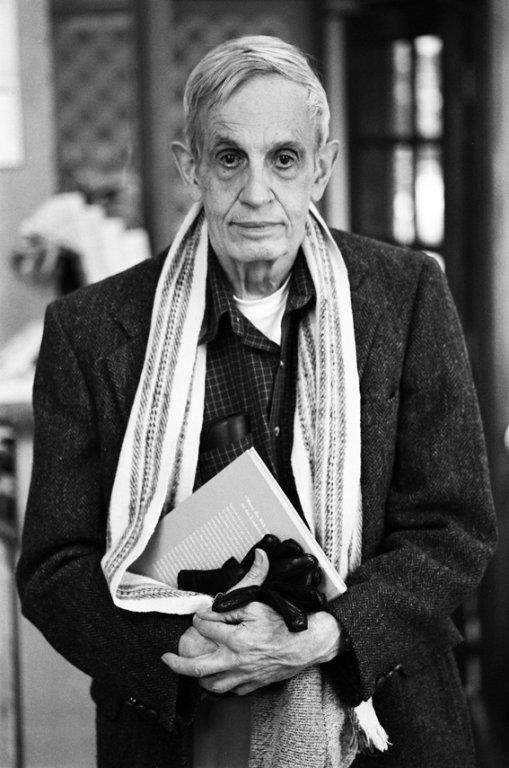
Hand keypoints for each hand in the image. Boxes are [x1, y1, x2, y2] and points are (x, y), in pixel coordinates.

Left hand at [163, 549, 340, 694]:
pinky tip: (217, 676)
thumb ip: (251, 582)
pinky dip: (221, 685)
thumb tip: (256, 555)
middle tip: (166, 656)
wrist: (309, 645)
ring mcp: (244, 676)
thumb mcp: (263, 600)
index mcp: (236, 639)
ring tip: (190, 668)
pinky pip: (231, 690)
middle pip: (198, 667)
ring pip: (212, 684)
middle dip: (178, 663)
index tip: (198, 613)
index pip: (206, 626)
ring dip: (198, 677)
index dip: (200, 617)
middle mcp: (236, 661)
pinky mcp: (253, 684)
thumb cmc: (286, 624)